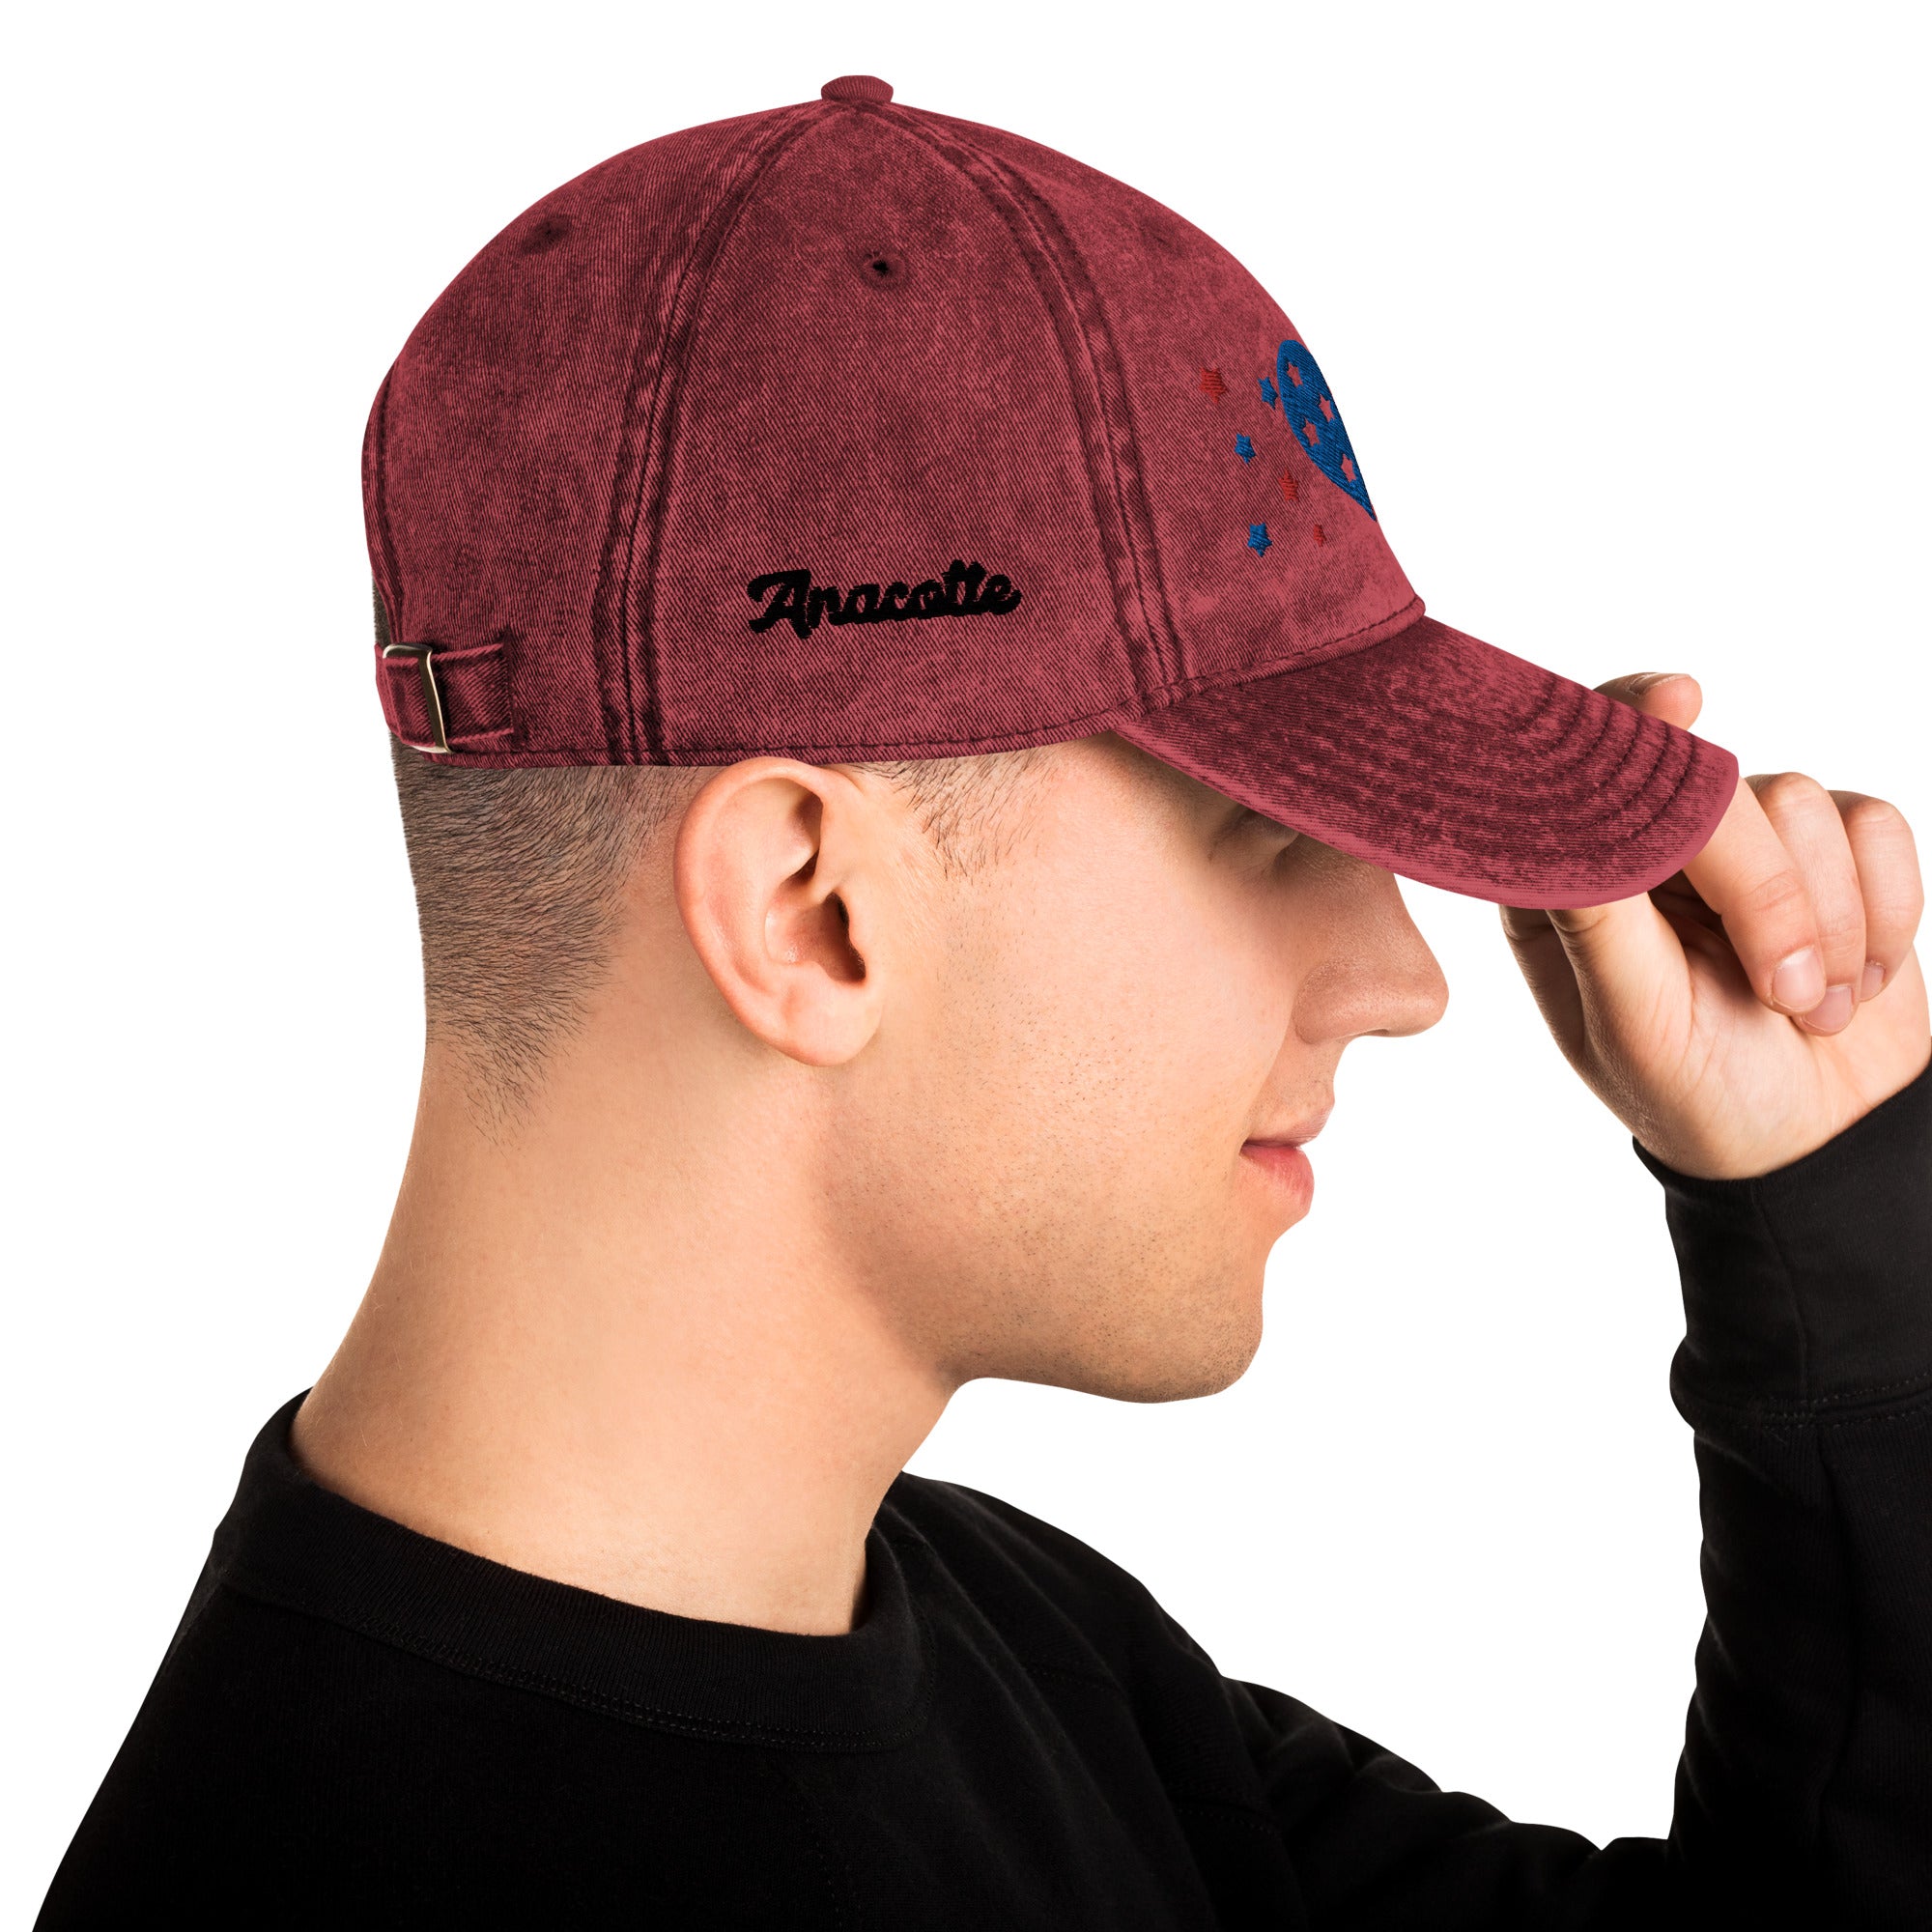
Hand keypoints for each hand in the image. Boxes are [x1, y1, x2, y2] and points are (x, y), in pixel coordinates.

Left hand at [1499, 672, 1928, 1179]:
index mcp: (1573, 878)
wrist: (1813, 1141)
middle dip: (1766, 893)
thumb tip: (1576, 814)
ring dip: (1826, 920)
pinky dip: (1883, 907)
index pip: (1587, 763)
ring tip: (1807, 1008)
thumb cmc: (1695, 1089)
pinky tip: (1855, 980)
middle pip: (1716, 782)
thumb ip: (1601, 916)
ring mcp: (1744, 840)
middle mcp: (1652, 843)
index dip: (1632, 718)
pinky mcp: (1832, 849)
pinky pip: (1875, 821)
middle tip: (1783, 994)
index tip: (1681, 699)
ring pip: (1802, 801)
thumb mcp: (1632, 1020)